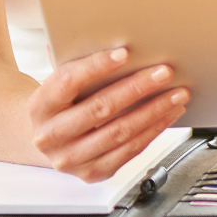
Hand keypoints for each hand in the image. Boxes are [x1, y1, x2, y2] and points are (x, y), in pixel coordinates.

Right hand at [28, 47, 188, 181]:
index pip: (68, 81)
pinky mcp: (92, 172)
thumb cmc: (60, 104)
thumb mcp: (60, 83)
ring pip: (120, 132)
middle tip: (164, 72)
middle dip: (137, 88)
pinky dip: (153, 130)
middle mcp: (51, 136)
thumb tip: (114, 44)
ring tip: (176, 93)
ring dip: (154, 111)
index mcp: (40, 106)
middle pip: (100, 108)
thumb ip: (78, 65)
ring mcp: (71, 158)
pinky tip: (168, 114)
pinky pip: (129, 150)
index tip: (125, 53)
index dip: (97, 66)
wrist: (46, 140)